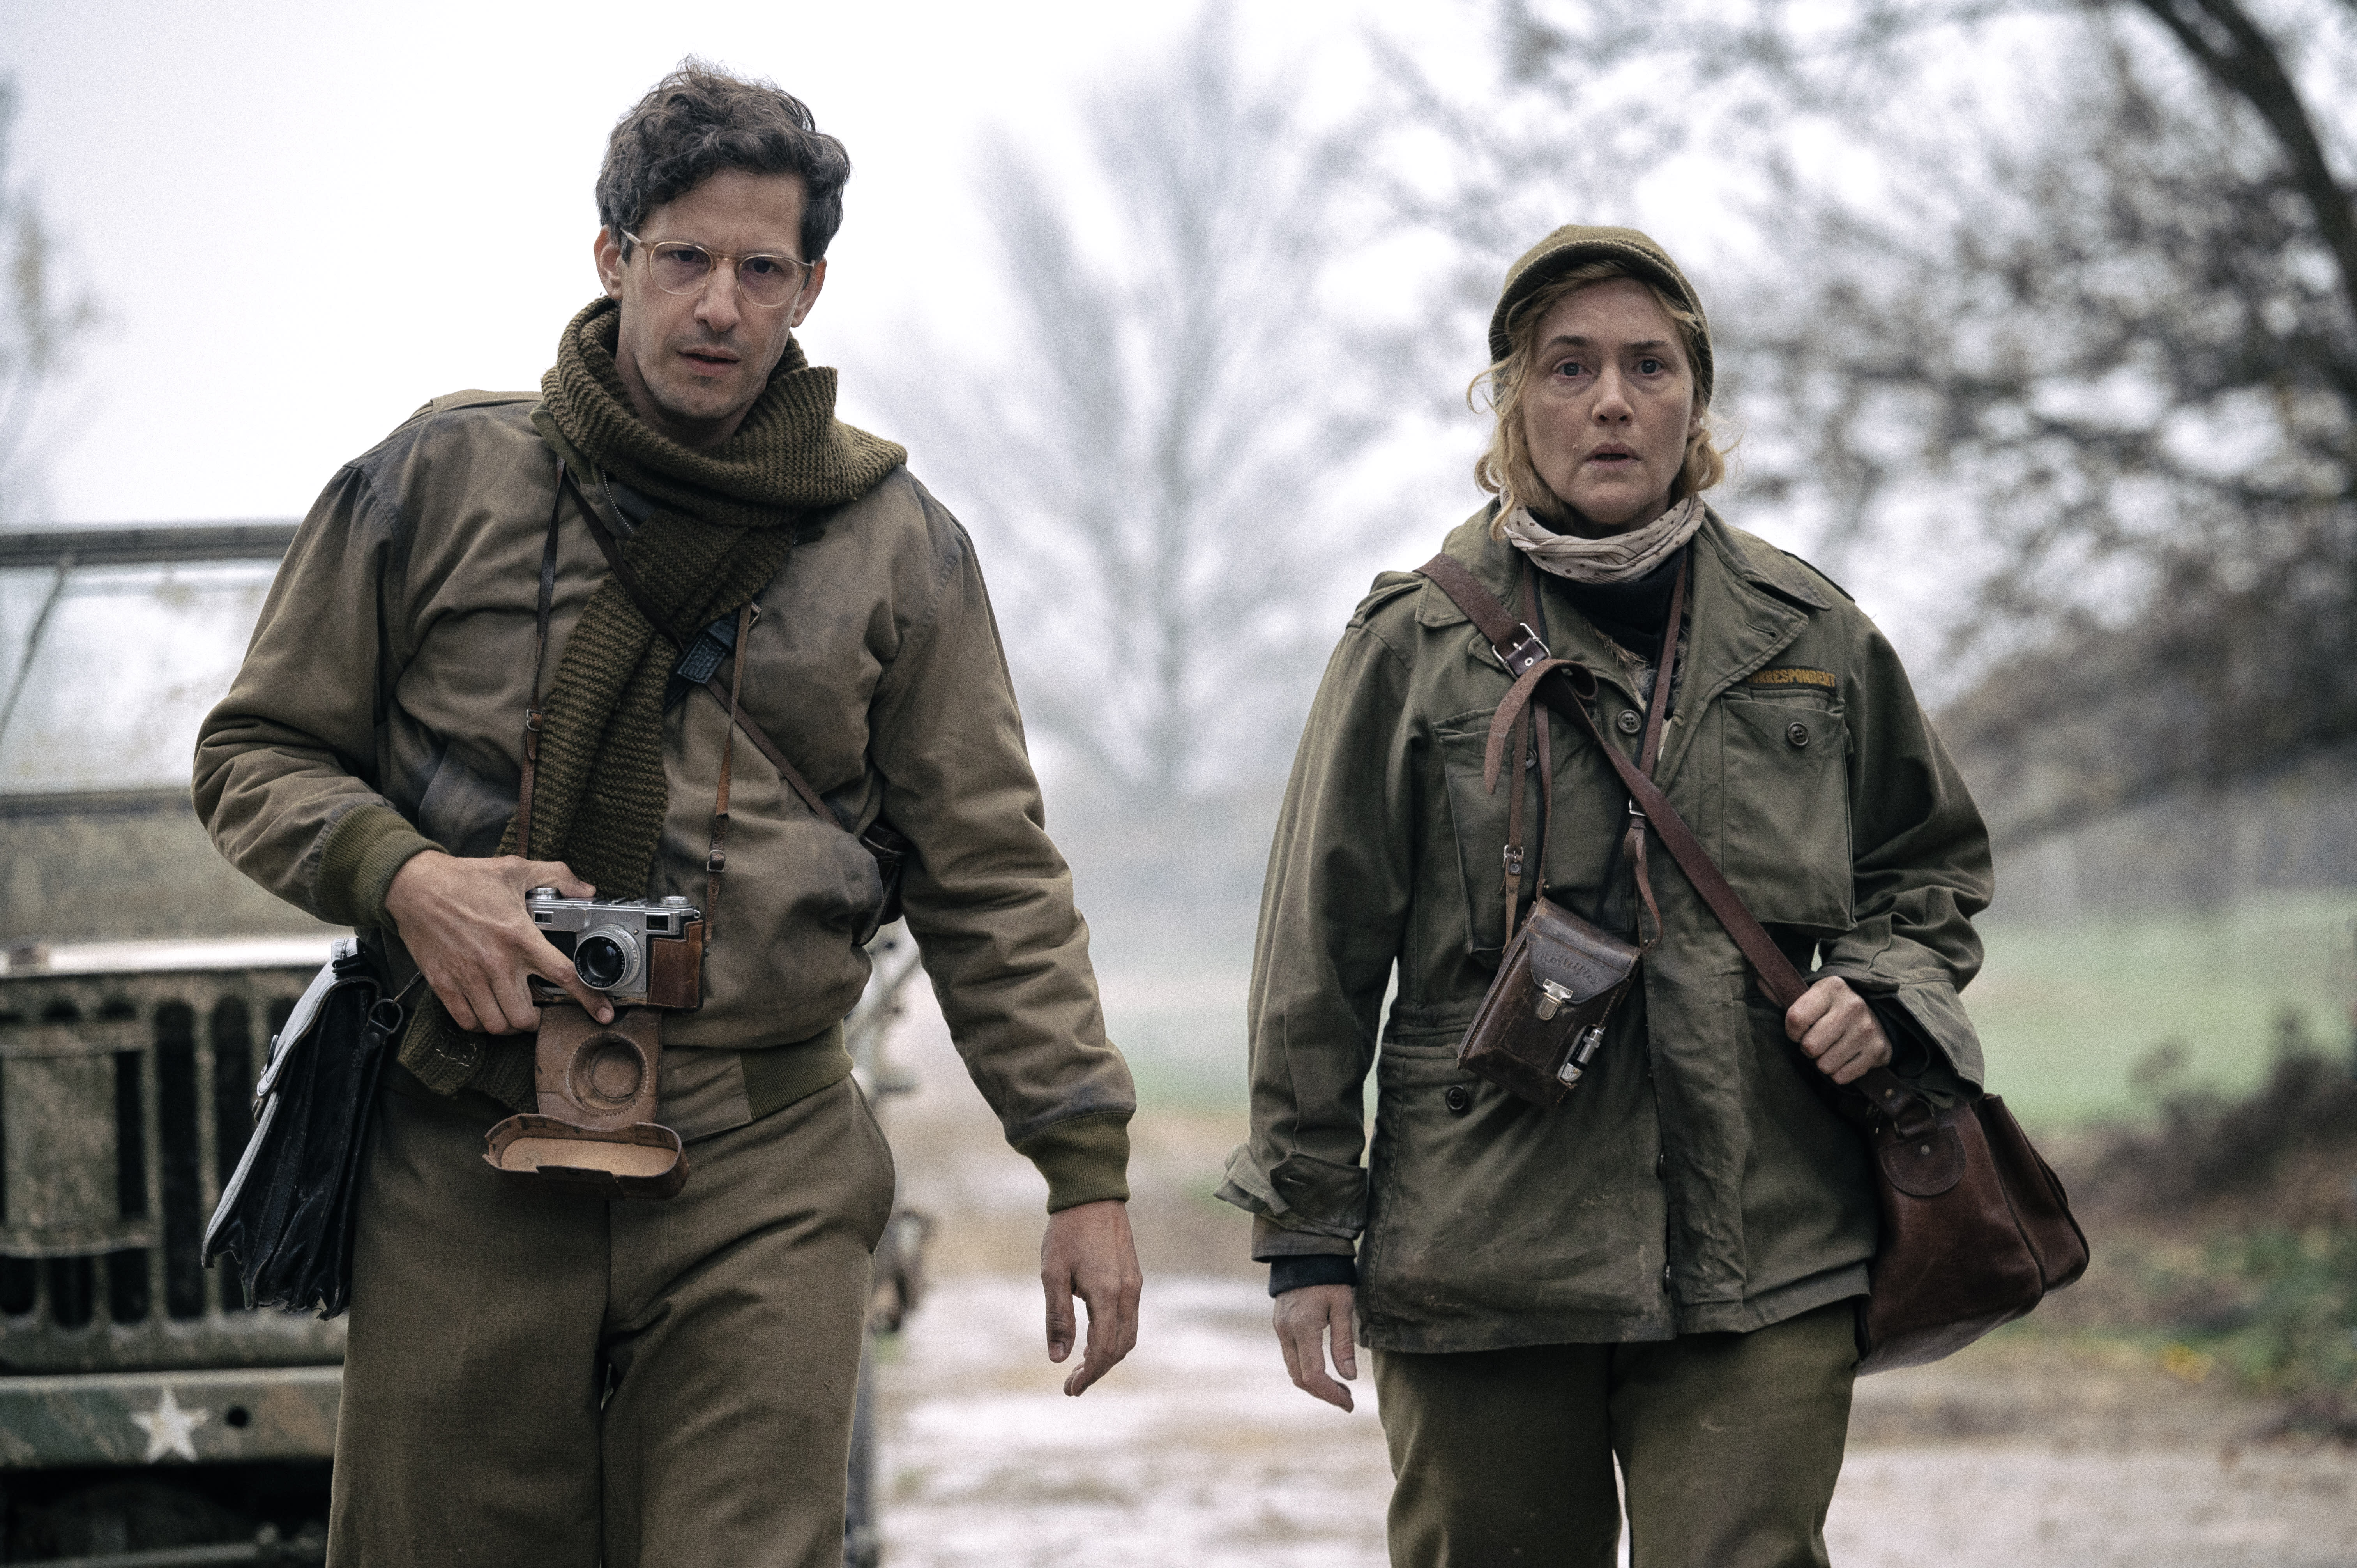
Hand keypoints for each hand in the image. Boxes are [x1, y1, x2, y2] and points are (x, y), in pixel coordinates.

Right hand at [384, 851, 611, 1032]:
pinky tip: (487, 1010)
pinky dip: (481, 1023)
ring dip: (511, 1024)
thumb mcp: (516, 868)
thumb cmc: (465, 879)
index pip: (564, 976)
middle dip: (539, 1018)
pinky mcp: (444, 984)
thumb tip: (585, 890)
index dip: (589, 999)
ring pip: (499, 1024)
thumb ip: (557, 876)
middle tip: (540, 1009)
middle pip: (527, 1015)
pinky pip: (468, 1021)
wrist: (414, 886)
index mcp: (519, 937)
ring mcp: (469, 977)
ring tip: (515, 1011)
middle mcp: (496, 962)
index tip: (603, 1013)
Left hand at [1040, 1199, 1142, 1395]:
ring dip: (1108, 1355)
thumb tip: (1058, 1358)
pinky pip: (1130, 1318)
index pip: (1103, 1349)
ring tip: (1082, 1365)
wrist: (1092, 1194)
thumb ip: (1057, 1316)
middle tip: (1072, 1384)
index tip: (1070, 1389)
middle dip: (1098, 1370)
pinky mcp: (1133, 1277)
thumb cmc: (1067, 1231)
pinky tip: (1094, 1337)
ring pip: (1129, 1335)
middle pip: (1120, 1347)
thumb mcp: (1052, 1272)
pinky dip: (1115, 1336)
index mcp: (1106, 1292)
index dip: (1088, 1374)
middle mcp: (1127, 1292)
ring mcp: (1133, 1284)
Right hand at [1273, 1283, 1356, 1410]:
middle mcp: (1286, 1332)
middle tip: (1347, 1399)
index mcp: (1303, 1328)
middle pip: (1300, 1378)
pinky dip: (1306, 1370)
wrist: (1303, 1254)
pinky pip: (1291, 1357)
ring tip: (1340, 1387)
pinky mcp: (1280, 1326)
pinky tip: (1325, 1370)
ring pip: (1293, 1370)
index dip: (1331, 1394)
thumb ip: (1343, 1343)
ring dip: (1315, 1384)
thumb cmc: (1329, 1277)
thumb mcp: (1342, 1306)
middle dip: (1323, 1393)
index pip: (1313, 1375)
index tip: (1349, 1402)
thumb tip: (1349, 1377)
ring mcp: (1280, 1329)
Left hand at [1785, 976, 1891, 1084]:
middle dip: (1807, 1047)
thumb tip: (1758, 979)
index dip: (1791, 1031)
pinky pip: (1843, 1076)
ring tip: (1829, 1048)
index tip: (1796, 1031)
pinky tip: (1843, 1058)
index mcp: (1831, 988)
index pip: (1796, 1019)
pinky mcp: (1878, 1050)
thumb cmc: (1833, 1006)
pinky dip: (1838, 1072)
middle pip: (1810, 1046)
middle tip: (1815, 1041)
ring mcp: (1867, 1029)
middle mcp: (1852, 1006)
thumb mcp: (1811, 993)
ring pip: (1825, 1064)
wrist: (1878, 1012)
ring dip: (1823, 1061)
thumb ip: (1783, 992)